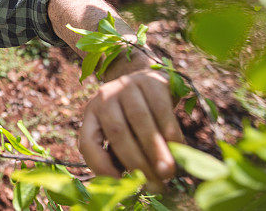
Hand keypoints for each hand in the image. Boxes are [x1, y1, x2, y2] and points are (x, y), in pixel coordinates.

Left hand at [78, 69, 183, 187]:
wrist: (149, 80)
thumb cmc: (133, 117)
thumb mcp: (121, 133)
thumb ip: (119, 155)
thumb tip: (125, 185)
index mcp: (91, 114)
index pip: (87, 142)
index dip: (100, 166)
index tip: (120, 186)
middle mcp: (104, 97)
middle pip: (117, 132)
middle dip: (136, 161)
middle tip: (155, 185)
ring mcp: (126, 85)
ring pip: (139, 119)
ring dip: (155, 150)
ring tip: (168, 172)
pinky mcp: (150, 80)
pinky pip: (161, 108)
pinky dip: (170, 131)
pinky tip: (177, 148)